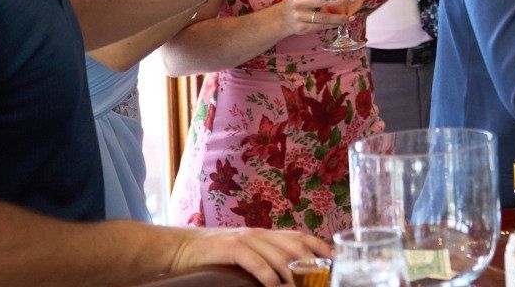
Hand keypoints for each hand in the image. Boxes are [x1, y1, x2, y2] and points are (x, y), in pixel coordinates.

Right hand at [168, 226, 331, 286]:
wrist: (180, 248)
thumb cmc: (213, 254)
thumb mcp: (244, 251)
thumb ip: (264, 255)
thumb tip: (287, 271)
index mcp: (265, 234)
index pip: (300, 236)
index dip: (320, 246)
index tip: (335, 259)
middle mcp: (259, 233)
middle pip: (295, 246)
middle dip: (311, 263)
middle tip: (321, 279)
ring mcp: (245, 239)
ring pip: (278, 255)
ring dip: (293, 273)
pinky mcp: (230, 248)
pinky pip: (256, 262)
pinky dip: (268, 275)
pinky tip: (275, 286)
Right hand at [268, 0, 352, 37]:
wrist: (281, 19)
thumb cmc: (297, 2)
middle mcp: (298, 4)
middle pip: (323, 2)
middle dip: (340, 1)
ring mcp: (299, 17)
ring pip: (323, 18)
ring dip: (339, 18)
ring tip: (351, 17)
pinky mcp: (301, 28)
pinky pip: (320, 27)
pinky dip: (332, 25)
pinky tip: (341, 23)